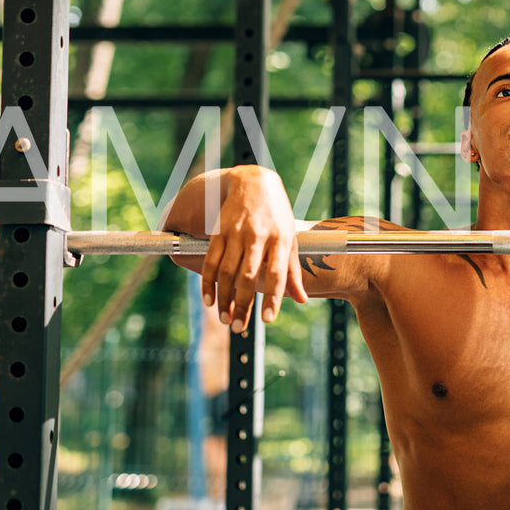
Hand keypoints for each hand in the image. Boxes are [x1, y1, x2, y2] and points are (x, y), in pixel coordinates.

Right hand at [201, 165, 304, 331]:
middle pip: (248, 276)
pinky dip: (207, 282)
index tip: (267, 320)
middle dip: (243, 304)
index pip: (277, 273)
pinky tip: (208, 299)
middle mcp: (259, 236)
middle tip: (238, 327)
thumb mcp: (290, 239)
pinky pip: (211, 260)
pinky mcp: (219, 231)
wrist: (253, 182)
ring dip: (224, 298)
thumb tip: (301, 300)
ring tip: (225, 318)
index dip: (273, 298)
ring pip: (227, 271)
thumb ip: (293, 271)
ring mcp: (237, 233)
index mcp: (281, 239)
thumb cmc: (277, 216)